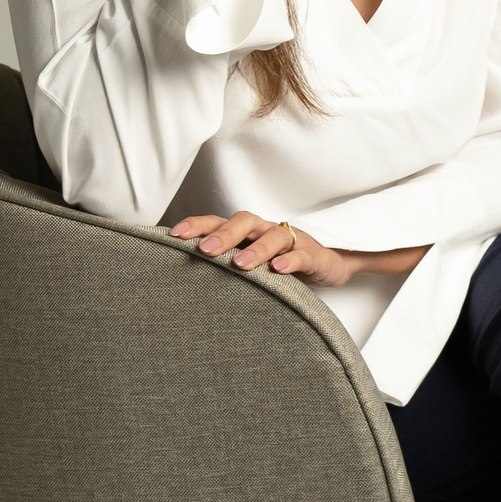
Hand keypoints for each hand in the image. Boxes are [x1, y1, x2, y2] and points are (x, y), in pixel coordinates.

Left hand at [170, 211, 354, 288]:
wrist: (326, 265)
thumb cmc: (277, 264)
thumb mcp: (249, 263)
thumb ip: (223, 265)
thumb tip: (181, 280)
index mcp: (246, 232)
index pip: (218, 221)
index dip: (197, 225)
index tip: (174, 235)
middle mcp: (265, 230)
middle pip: (244, 222)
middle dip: (224, 234)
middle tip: (206, 250)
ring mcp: (290, 241)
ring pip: (273, 237)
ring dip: (256, 249)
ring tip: (240, 265)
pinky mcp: (312, 256)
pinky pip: (301, 255)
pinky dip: (290, 261)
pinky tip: (278, 270)